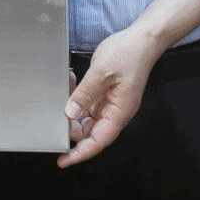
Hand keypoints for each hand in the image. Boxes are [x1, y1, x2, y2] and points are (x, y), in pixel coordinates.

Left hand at [61, 29, 163, 167]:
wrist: (143, 39)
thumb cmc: (130, 54)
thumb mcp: (101, 72)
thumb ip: (84, 94)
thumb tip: (70, 113)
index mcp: (120, 112)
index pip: (98, 141)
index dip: (80, 153)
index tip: (64, 160)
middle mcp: (116, 111)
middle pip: (90, 132)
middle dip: (72, 125)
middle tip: (56, 112)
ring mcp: (112, 103)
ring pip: (87, 118)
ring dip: (73, 109)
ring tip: (66, 89)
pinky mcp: (107, 95)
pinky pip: (89, 104)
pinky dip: (77, 98)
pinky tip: (72, 84)